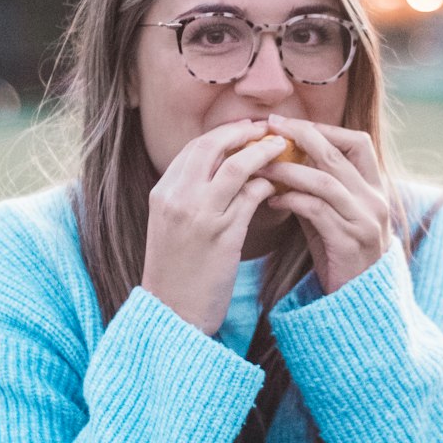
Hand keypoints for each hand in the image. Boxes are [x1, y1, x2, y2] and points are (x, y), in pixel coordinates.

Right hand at [141, 120, 288, 334]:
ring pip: (237, 166)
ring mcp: (200, 215)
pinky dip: (267, 185)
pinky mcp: (224, 235)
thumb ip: (187, 195)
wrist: (171, 313)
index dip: (222, 134)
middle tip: (265, 130)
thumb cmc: (175, 271)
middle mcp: (178, 198)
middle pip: (212, 146)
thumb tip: (218, 169)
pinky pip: (252, 196)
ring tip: (280, 149)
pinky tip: (276, 188)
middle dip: (241, 132)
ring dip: (262, 152)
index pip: (194, 148)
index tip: (243, 129)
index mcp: (162, 192)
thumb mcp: (169, 225)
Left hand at [259, 113, 392, 295]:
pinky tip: (272, 199)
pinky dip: (291, 200)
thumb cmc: (340, 255)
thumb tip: (282, 158)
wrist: (360, 303)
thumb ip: (316, 189)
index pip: (358, 142)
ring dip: (288, 169)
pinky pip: (316, 210)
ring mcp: (365, 221)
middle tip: (270, 126)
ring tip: (261, 165)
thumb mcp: (333, 215)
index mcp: (375, 188)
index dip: (324, 128)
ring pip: (324, 180)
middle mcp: (374, 200)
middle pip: (337, 154)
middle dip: (301, 135)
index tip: (290, 123)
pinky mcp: (349, 242)